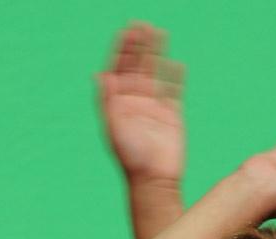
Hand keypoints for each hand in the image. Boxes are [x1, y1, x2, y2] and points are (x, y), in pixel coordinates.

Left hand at [98, 23, 184, 182]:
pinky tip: (175, 63)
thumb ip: (108, 100)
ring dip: (156, 54)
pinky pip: (174, 90)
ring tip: (159, 32)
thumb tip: (100, 74)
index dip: (122, 50)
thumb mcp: (114, 127)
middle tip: (142, 24)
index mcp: (118, 103)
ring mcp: (154, 106)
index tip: (126, 31)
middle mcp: (135, 102)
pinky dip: (175, 77)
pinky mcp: (172, 114)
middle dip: (138, 46)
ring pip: (155, 73)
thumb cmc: (130, 156)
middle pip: (137, 66)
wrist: (154, 178)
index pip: (118, 70)